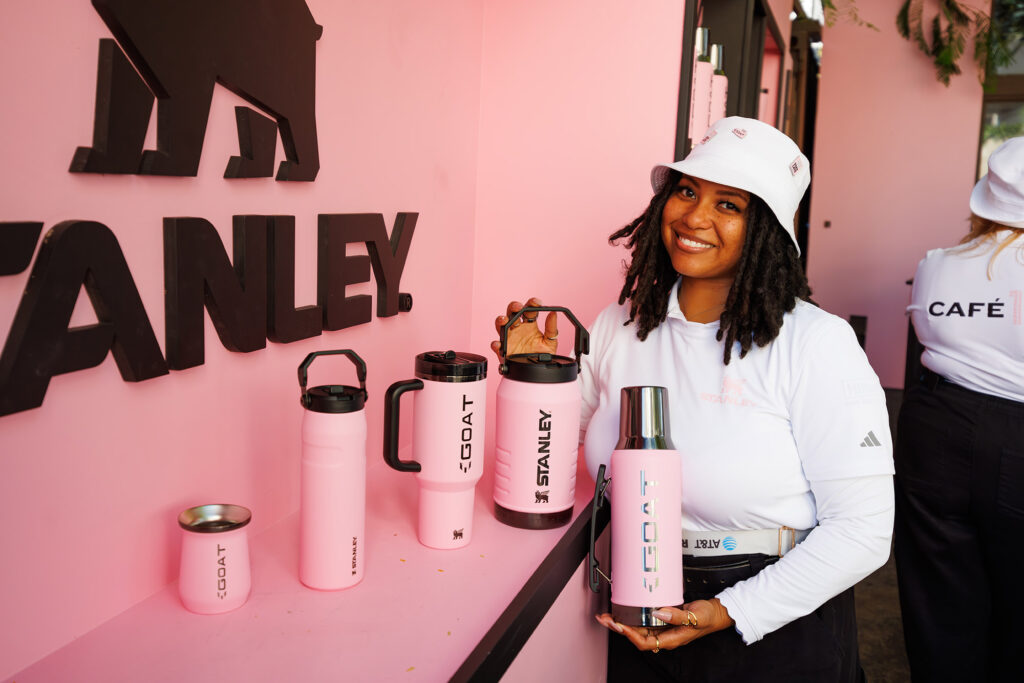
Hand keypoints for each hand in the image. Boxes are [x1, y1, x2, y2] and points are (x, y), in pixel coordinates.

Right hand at [490, 297, 558, 359]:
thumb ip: (552, 328)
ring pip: (501, 325)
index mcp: (529, 325)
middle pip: (512, 313)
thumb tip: (554, 314)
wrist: (537, 371)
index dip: (531, 304)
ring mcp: (509, 338)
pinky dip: (496, 344)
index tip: (536, 302)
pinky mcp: (503, 350)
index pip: (529, 310)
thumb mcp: (550, 342)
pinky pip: (497, 346)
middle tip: (519, 307)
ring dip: (501, 320)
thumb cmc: (541, 355)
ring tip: (505, 320)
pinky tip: (499, 344)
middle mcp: (517, 329)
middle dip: (514, 307)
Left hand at [594, 598, 734, 651]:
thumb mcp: (695, 615)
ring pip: (638, 629)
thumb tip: (659, 613)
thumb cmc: (708, 617)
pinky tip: (624, 611)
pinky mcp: (662, 620)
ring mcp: (662, 629)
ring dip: (622, 623)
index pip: (645, 642)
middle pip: (636, 637)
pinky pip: (643, 621)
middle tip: (605, 619)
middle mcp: (664, 636)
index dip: (630, 635)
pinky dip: (631, 617)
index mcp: (671, 639)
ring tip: (608, 616)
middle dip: (619, 629)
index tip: (620, 625)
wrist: (715, 613)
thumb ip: (678, 616)